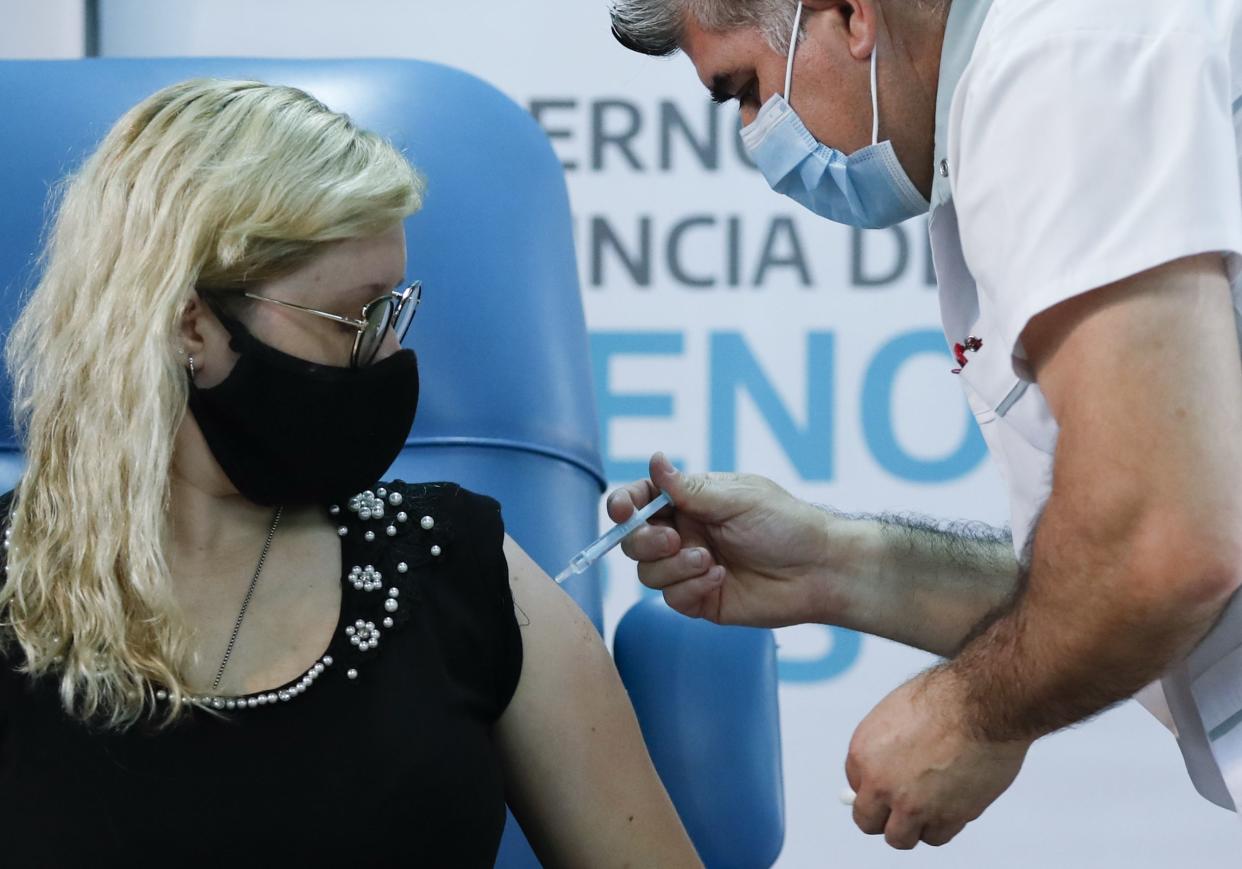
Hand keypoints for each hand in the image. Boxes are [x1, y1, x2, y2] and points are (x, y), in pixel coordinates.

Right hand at [606, 452, 851, 626]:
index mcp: (691, 502)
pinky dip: (690, 588)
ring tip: (709, 561)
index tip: (621, 511)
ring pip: (648, 573)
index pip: (641, 500)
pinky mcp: (700, 599)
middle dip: (645, 541)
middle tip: (675, 540)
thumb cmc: (787, 525)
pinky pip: (672, 599)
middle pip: (634, 541)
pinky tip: (720, 578)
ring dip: (674, 567)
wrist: (820, 569)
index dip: (623, 505)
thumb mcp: (737, 499)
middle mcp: (685, 534)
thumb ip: (689, 489)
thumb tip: (654, 459)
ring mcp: (690, 568)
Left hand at [846, 668, 1028, 848]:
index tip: (891, 784)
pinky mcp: (945, 818)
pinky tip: (954, 802)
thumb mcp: (896, 714)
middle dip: (883, 816)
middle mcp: (880, 784)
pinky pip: (936, 837)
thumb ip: (886, 746)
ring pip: (900, 837)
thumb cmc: (944, 698)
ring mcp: (911, 805)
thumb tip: (883, 771)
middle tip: (903, 806)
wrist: (980, 703)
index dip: (875, 786)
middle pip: (868, 821)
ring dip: (913, 826)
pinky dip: (944, 825)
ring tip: (932, 804)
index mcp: (863, 754)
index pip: (856, 787)